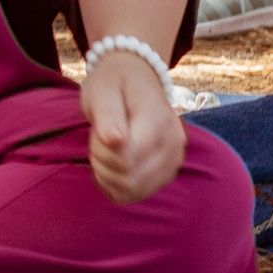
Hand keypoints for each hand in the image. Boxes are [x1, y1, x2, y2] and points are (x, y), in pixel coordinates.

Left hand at [82, 51, 186, 203]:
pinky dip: (116, 185)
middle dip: (102, 162)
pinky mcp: (166, 174)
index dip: (100, 151)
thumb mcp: (102, 90)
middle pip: (128, 178)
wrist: (136, 78)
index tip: (98, 130)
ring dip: (108, 175)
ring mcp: (173, 161)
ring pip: (132, 191)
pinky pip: (135, 195)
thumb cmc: (114, 83)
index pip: (125, 158)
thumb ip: (107, 113)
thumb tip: (114, 141)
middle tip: (100, 138)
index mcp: (159, 119)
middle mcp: (173, 143)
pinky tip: (112, 164)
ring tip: (108, 148)